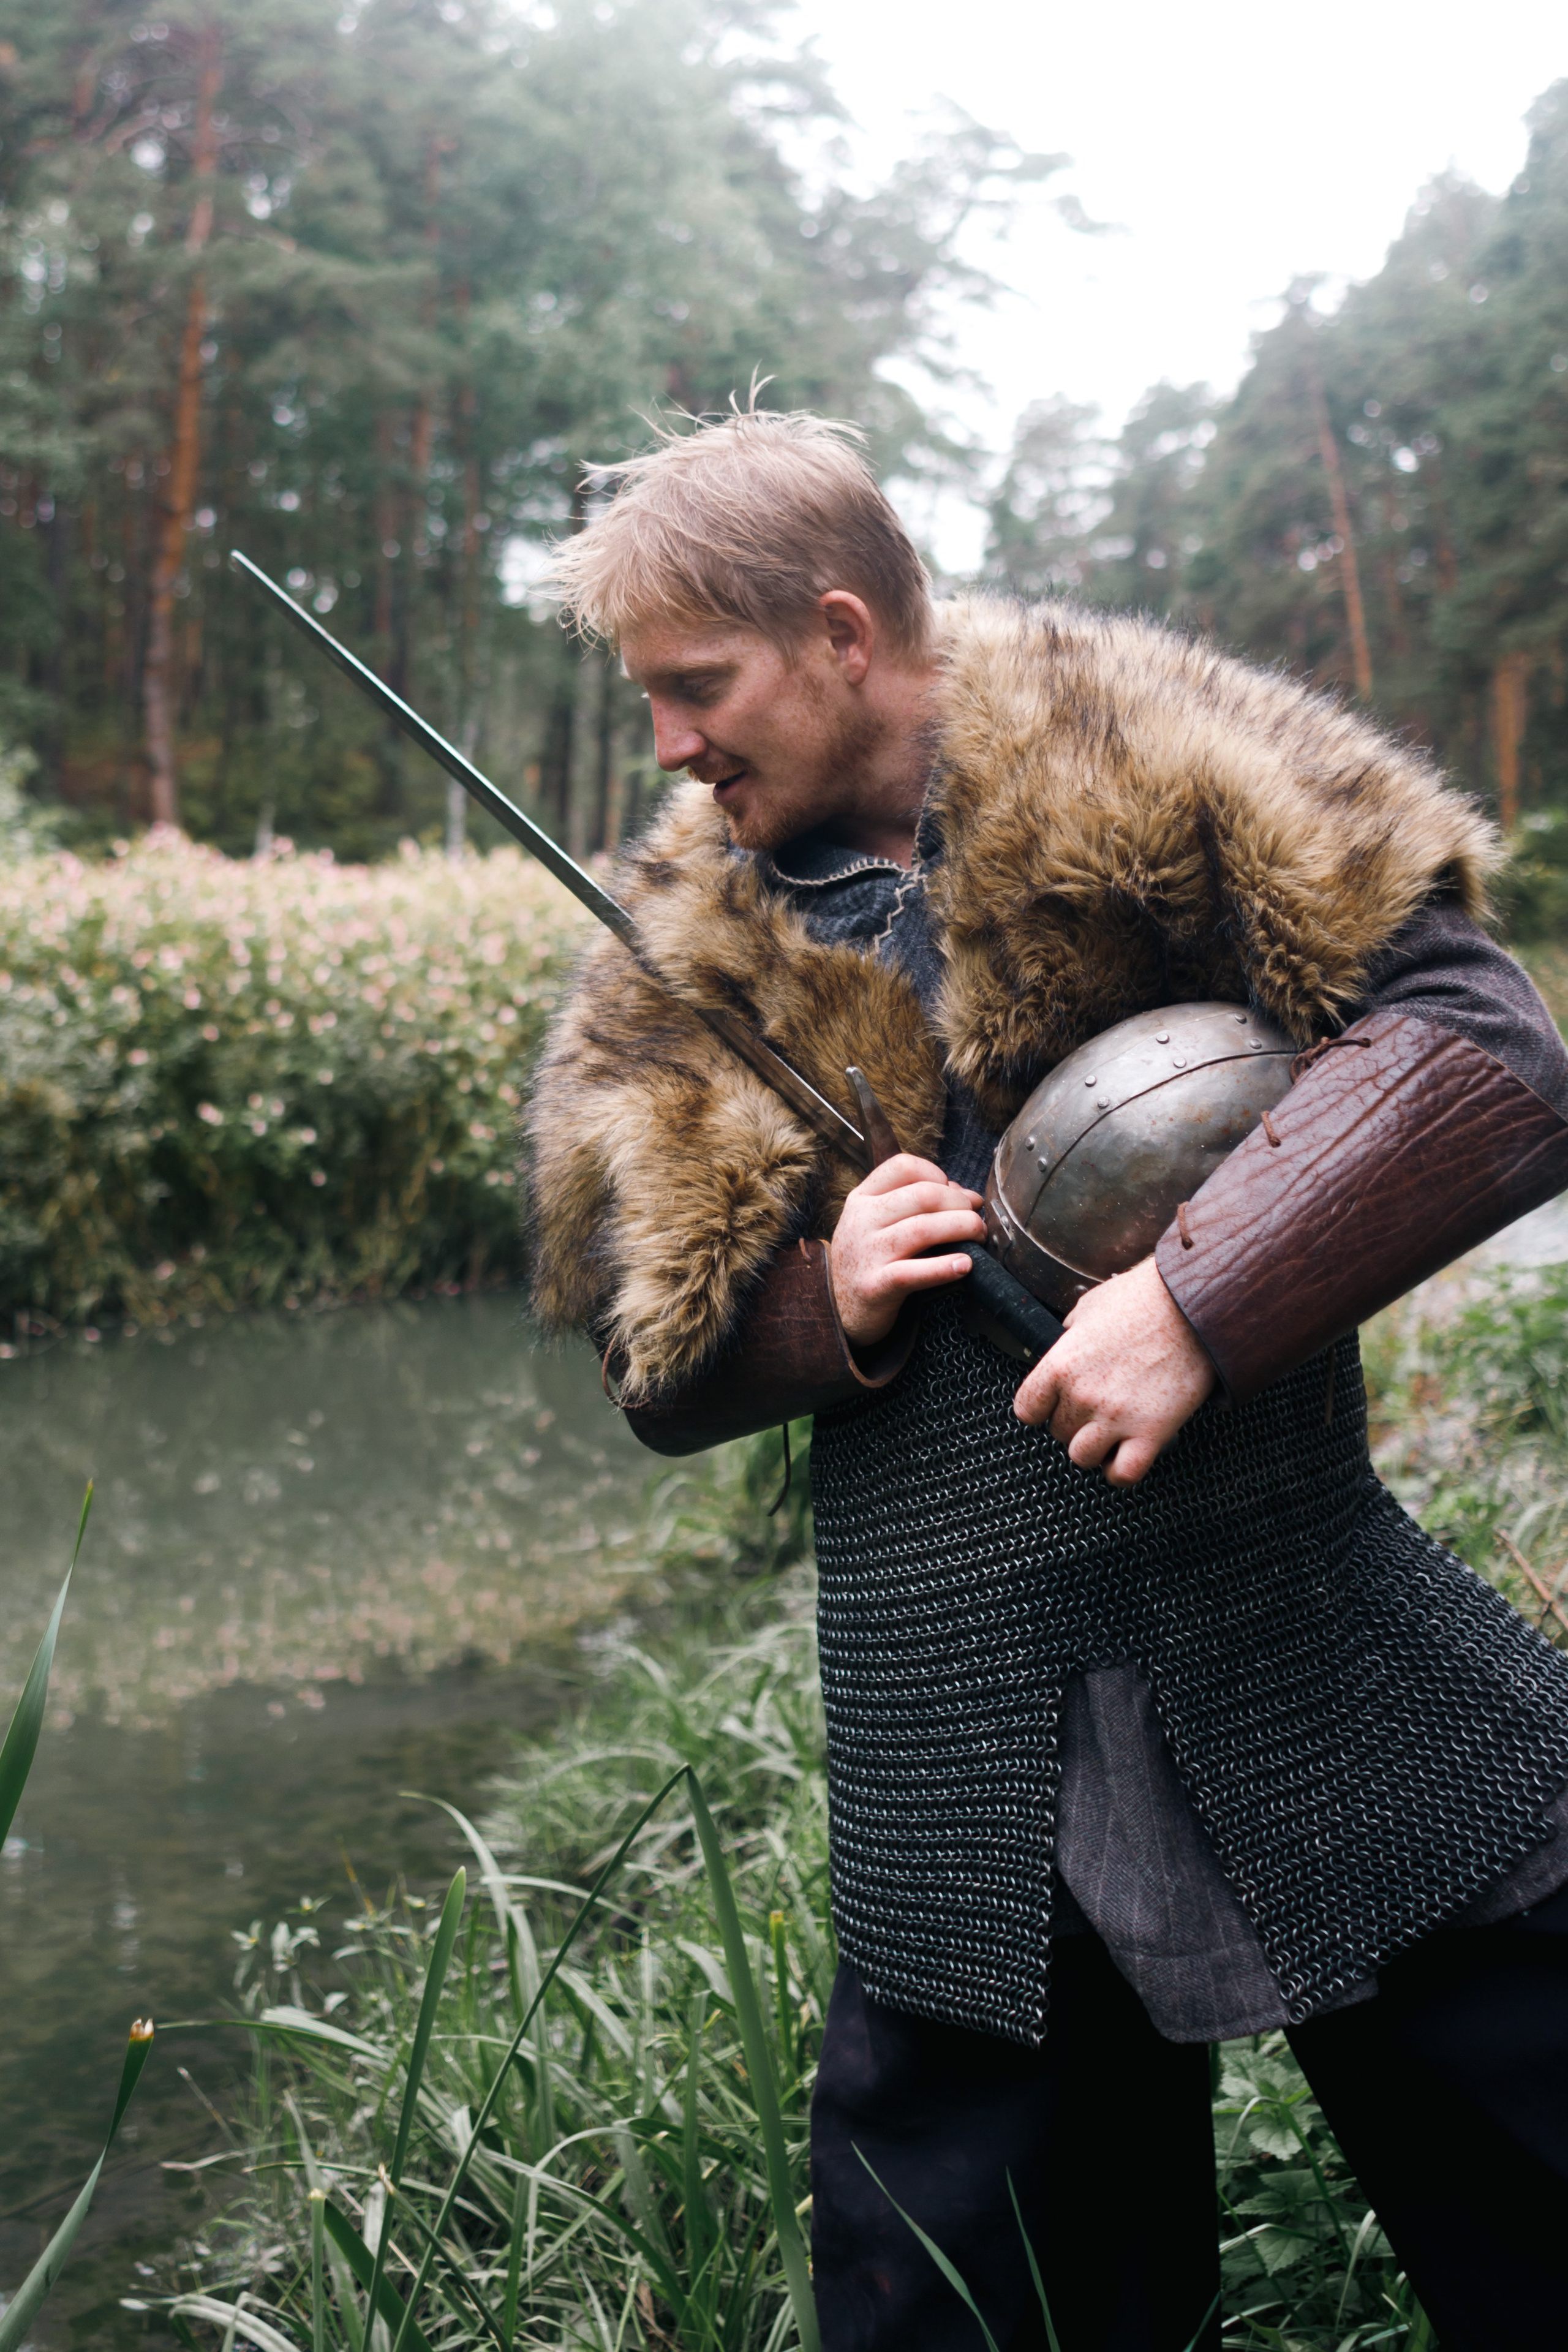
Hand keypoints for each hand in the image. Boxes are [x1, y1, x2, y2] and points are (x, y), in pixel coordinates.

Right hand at [829, 1153, 985, 1347]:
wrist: (835, 1308)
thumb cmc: (867, 1261)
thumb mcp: (877, 1224)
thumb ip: (915, 1204)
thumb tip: (966, 1195)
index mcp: (863, 1199)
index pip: (903, 1166)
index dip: (936, 1174)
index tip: (954, 1192)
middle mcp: (862, 1221)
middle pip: (923, 1195)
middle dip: (960, 1204)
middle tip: (976, 1219)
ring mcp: (867, 1253)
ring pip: (924, 1229)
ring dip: (962, 1229)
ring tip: (978, 1237)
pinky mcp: (875, 1286)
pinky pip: (914, 1272)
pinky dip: (945, 1268)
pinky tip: (965, 1266)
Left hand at [1013, 1255, 1214, 1486]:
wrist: (1195, 1305)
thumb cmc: (1144, 1299)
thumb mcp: (1089, 1307)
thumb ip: (1070, 1335)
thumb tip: (1066, 1343)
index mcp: (1061, 1365)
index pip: (1027, 1409)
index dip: (1041, 1407)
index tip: (1054, 1403)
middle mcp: (1083, 1396)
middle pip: (1058, 1432)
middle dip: (1074, 1421)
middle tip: (1096, 1406)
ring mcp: (1116, 1417)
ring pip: (1082, 1457)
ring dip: (1094, 1447)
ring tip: (1110, 1429)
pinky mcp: (1151, 1433)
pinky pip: (1123, 1473)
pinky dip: (1120, 1471)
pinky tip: (1126, 1453)